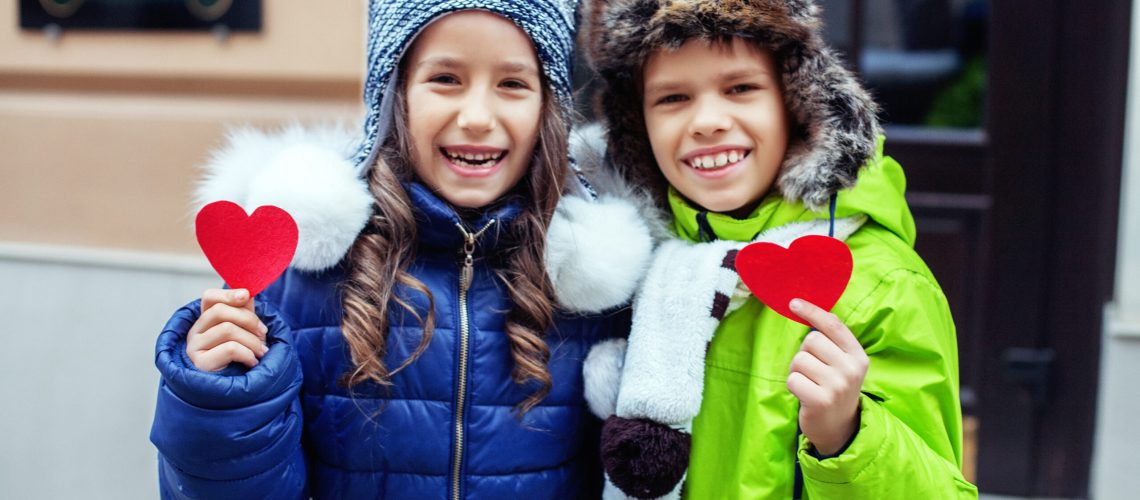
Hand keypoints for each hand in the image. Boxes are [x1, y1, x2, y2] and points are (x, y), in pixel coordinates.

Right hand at [186, 288, 268, 371]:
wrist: (231, 393)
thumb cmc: (239, 359)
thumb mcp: (243, 333)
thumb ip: (244, 312)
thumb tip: (248, 292)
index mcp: (205, 321)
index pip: (209, 298)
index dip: (228, 294)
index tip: (246, 295)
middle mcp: (194, 332)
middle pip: (220, 311)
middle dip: (249, 320)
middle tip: (264, 334)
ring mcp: (194, 348)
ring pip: (227, 329)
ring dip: (252, 340)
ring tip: (261, 352)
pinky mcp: (200, 363)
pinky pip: (230, 348)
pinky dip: (248, 353)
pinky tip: (252, 362)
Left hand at [786, 298, 868, 455]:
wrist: (839, 427)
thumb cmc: (834, 388)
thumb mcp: (842, 363)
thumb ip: (833, 341)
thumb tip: (813, 310)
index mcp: (858, 356)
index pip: (833, 325)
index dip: (812, 311)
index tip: (793, 303)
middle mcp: (851, 369)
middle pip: (811, 340)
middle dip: (805, 353)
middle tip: (813, 371)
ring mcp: (837, 385)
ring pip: (799, 359)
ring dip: (797, 371)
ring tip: (810, 383)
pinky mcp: (821, 400)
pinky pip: (793, 379)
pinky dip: (793, 385)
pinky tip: (805, 395)